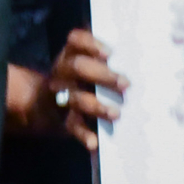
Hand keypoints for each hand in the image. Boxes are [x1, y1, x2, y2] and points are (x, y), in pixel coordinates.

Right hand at [22, 29, 127, 151]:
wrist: (47, 107)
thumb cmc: (81, 81)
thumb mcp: (85, 64)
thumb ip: (103, 58)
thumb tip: (136, 54)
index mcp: (70, 55)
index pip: (76, 40)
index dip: (90, 44)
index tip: (109, 53)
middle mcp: (63, 73)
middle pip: (78, 67)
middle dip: (102, 75)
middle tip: (126, 83)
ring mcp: (62, 96)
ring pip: (77, 98)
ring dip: (97, 106)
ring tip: (116, 113)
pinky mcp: (65, 119)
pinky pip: (73, 126)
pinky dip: (84, 135)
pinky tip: (94, 143)